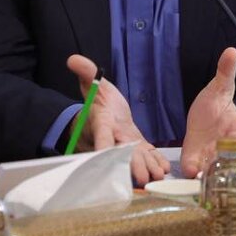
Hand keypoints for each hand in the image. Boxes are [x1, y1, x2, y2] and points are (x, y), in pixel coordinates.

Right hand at [66, 54, 169, 185]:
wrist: (105, 115)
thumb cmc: (97, 102)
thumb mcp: (93, 84)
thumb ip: (87, 73)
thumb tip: (73, 59)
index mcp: (102, 122)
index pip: (101, 133)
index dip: (102, 144)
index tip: (104, 155)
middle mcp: (113, 137)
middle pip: (122, 152)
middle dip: (132, 165)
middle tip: (141, 176)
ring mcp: (126, 144)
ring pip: (136, 158)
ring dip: (146, 167)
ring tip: (155, 176)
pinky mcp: (137, 146)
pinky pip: (146, 156)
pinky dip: (154, 162)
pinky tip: (163, 169)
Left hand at [181, 48, 235, 178]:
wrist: (203, 115)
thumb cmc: (216, 101)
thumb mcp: (219, 85)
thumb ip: (226, 71)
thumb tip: (232, 50)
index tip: (227, 142)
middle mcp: (228, 148)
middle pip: (228, 160)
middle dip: (219, 164)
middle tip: (210, 164)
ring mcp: (211, 156)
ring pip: (211, 169)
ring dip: (204, 173)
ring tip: (196, 173)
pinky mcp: (196, 161)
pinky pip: (195, 170)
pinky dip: (191, 173)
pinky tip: (187, 173)